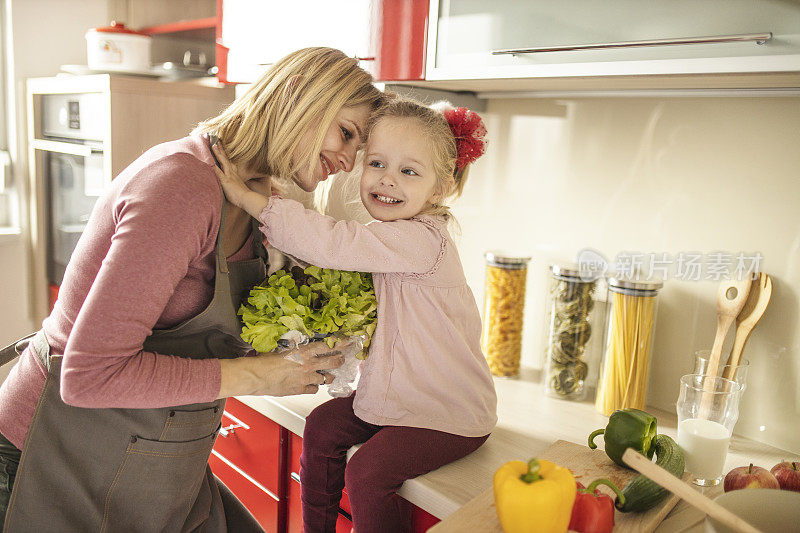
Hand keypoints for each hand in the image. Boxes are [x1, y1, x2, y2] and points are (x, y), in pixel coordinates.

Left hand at [212, 143, 252, 207]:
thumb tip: (232, 185)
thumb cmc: (244, 197)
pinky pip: (218, 172)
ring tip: (214, 145)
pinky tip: (208, 161)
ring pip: (223, 162)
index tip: (222, 148)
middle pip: (226, 159)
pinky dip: (213, 166)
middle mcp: (232, 173)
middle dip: (221, 150)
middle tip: (217, 141)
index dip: (225, 155)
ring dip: (218, 153)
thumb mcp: (239, 188)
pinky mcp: (225, 180)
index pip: (229, 163)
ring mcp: (229, 176)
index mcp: (234, 175)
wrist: (248, 199)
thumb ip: (234, 185)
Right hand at [217, 344, 344, 397]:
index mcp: (303, 352)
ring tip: (328, 374)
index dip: (339, 343)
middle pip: (333, 362)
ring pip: (326, 378)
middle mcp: (308, 365)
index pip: (327, 345)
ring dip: (327, 375)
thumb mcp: (281, 350)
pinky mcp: (300, 390)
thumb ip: (294, 350)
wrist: (255, 377)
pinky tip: (311, 384)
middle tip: (342, 358)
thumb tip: (299, 350)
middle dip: (340, 360)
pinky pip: (314, 389)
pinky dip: (314, 386)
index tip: (345, 341)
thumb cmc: (264, 362)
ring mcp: (305, 379)